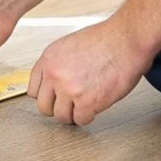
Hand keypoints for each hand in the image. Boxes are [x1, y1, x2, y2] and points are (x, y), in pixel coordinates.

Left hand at [29, 21, 150, 125]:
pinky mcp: (87, 102)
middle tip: (69, 106)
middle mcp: (55, 74)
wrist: (126, 40)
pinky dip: (88, 117)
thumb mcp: (70, 45)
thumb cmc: (106, 39)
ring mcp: (70, 89)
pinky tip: (94, 108)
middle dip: (57, 108)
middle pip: (44, 107)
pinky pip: (80, 120)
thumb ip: (58, 64)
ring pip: (61, 117)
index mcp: (48, 59)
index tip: (54, 98)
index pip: (33, 90)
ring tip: (83, 107)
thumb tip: (53, 81)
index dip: (47, 96)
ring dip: (73, 115)